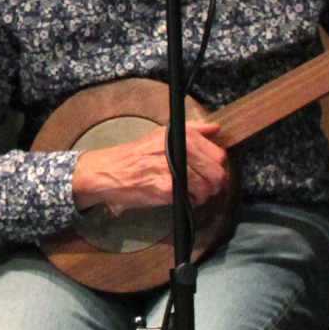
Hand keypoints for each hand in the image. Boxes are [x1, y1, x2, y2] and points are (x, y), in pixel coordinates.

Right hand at [70, 121, 228, 213]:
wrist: (111, 171)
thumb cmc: (136, 153)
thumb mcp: (161, 134)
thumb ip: (192, 130)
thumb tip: (216, 128)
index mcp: (181, 137)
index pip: (217, 154)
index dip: (217, 164)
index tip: (211, 169)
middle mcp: (179, 151)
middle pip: (216, 172)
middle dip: (216, 182)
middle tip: (208, 184)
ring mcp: (174, 172)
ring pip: (207, 187)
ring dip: (205, 193)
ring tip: (195, 192)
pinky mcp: (168, 190)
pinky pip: (192, 198)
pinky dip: (192, 201)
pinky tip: (184, 197)